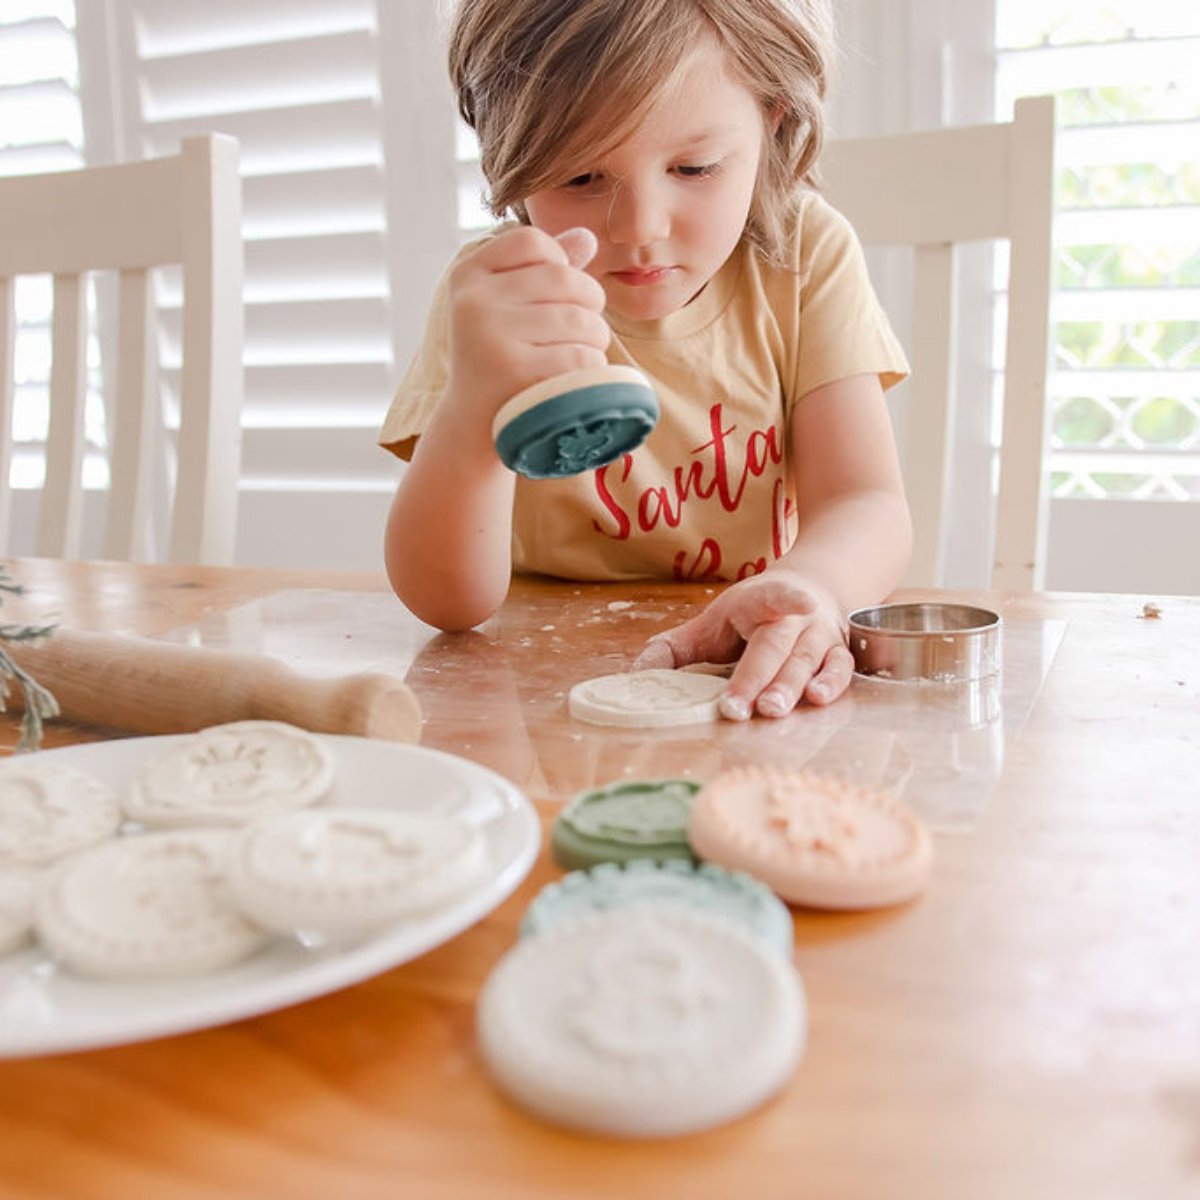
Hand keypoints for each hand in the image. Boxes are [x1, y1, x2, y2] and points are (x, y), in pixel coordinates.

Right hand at [443, 225, 610, 436]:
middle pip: (564, 278)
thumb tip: (586, 237)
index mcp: (468, 276)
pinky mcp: (513, 374)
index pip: (531, 242)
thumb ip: (543, 271)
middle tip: (587, 327)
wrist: (473, 426)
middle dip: (591, 302)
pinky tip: (578, 377)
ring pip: (579, 320)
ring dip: (596, 338)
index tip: (560, 293)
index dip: (560, 261)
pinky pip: (578, 358)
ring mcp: (490, 337)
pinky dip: (591, 367)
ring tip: (585, 352)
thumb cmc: (500, 357)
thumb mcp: (508, 307)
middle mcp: (473, 301)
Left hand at [632, 572, 854, 718]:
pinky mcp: (838, 654)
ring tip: (772, 710)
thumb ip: (673, 649)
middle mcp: (794, 618)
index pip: (773, 597)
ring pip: (807, 661)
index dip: (786, 598)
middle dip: (758, 677)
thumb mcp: (711, 623)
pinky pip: (841, 669)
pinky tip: (817, 699)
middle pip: (777, 645)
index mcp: (759, 602)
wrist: (810, 590)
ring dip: (790, 687)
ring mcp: (820, 635)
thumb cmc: (749, 617)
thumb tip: (638, 676)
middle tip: (744, 707)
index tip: (801, 602)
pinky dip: (832, 683)